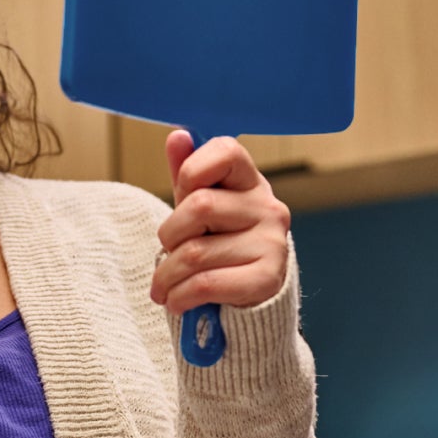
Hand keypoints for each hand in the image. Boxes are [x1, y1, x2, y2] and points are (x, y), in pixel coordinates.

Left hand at [151, 132, 290, 314]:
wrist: (249, 301)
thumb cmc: (221, 247)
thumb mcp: (201, 208)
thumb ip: (189, 174)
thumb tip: (178, 136)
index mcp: (251, 183)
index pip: (226, 152)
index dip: (193, 170)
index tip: (183, 196)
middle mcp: (269, 208)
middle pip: (200, 206)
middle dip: (169, 235)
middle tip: (168, 252)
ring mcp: (272, 244)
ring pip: (195, 253)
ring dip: (167, 276)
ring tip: (165, 287)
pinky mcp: (267, 279)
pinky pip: (206, 283)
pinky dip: (181, 296)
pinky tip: (179, 301)